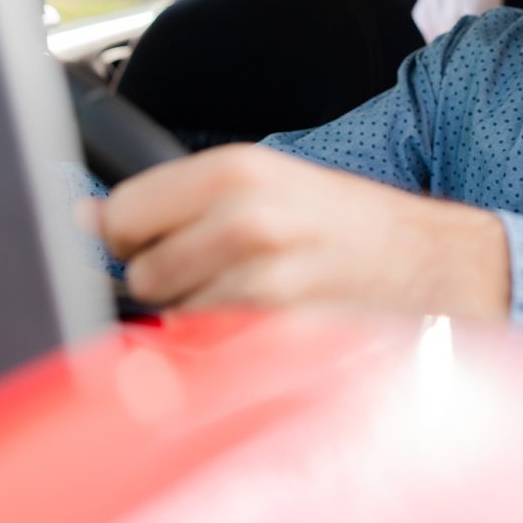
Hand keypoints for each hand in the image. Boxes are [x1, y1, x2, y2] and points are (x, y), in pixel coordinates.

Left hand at [87, 144, 510, 319]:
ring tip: (252, 291)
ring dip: (199, 314)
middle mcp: (244, 222)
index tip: (146, 240)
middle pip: (142, 273)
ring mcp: (261, 283)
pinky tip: (268, 320)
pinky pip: (212, 351)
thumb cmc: (350, 223)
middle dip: (166, 277)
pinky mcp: (278, 335)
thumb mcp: (272, 180)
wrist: (431, 265)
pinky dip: (228, 345)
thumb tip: (91, 222)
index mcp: (236, 171)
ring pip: (174, 317)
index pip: (121, 212)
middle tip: (217, 267)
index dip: (126, 234)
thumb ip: (182, 198)